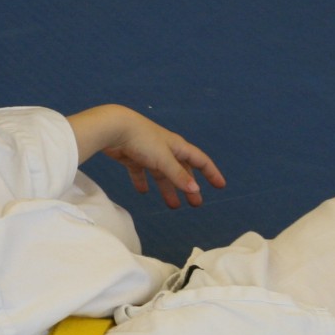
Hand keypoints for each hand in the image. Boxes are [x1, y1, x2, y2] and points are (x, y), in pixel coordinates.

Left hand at [70, 105, 225, 207]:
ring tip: (173, 206)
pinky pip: (140, 172)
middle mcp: (165, 149)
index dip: (211, 173)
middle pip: (182, 171)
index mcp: (177, 147)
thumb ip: (178, 175)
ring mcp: (148, 153)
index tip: (220, 185)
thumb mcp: (163, 159)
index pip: (200, 160)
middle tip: (195, 204)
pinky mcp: (132, 157)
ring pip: (162, 175)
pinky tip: (143, 192)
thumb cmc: (142, 139)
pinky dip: (142, 182)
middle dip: (189, 187)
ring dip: (168, 189)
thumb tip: (195, 189)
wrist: (113, 128)